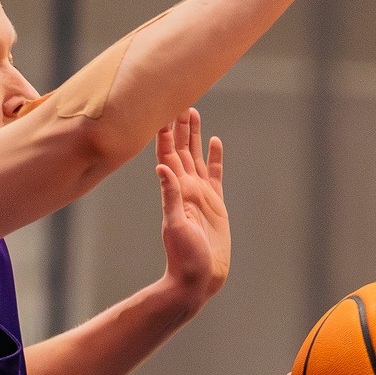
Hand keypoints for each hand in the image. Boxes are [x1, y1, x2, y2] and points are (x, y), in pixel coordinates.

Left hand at [153, 109, 228, 317]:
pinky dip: (214, 157)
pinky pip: (214, 174)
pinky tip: (215, 142)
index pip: (166, 153)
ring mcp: (200, 194)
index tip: (161, 107)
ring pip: (195, 156)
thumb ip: (170, 196)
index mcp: (175, 190)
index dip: (163, 131)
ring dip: (193, 135)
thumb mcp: (175, 226)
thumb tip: (161, 168)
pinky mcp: (215, 203)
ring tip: (192, 112)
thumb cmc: (184, 257)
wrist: (198, 278)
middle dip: (178, 124)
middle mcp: (185, 187)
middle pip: (180, 148)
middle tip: (177, 96)